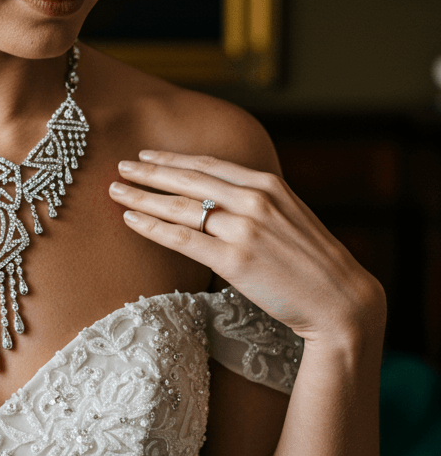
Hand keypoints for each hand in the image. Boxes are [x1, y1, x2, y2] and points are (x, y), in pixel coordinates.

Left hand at [108, 150, 384, 345]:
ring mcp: (243, 229)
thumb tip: (221, 197)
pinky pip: (182, 238)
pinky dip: (153, 227)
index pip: (208, 164)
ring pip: (179, 206)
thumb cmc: (312, 263)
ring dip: (142, 197)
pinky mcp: (234, 260)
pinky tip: (132, 220)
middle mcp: (253, 199)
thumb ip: (256, 201)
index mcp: (267, 184)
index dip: (173, 159)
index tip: (146, 156)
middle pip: (188, 179)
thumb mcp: (289, 216)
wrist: (339, 300)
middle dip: (149, 172)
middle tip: (119, 167)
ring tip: (116, 191)